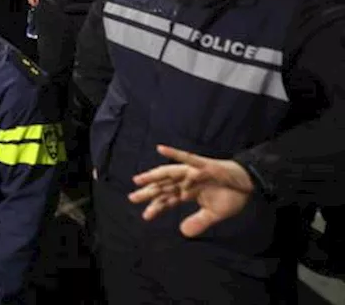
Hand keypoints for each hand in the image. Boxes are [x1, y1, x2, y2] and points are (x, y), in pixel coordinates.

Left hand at [129, 145, 253, 237]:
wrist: (249, 183)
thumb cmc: (231, 195)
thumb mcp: (214, 213)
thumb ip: (199, 221)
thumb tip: (183, 232)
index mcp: (188, 192)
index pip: (168, 199)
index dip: (157, 207)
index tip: (146, 216)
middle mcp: (187, 181)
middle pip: (164, 187)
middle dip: (148, 192)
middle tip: (132, 198)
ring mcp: (194, 172)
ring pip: (170, 174)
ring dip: (154, 176)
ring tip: (138, 179)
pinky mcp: (203, 165)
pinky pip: (187, 158)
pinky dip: (174, 153)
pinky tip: (160, 148)